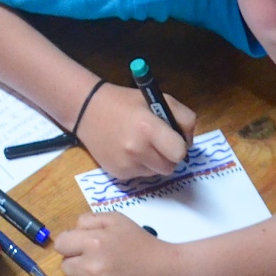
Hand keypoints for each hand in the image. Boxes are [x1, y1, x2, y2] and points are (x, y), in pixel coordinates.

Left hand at [54, 212, 190, 275]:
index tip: (83, 248)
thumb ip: (90, 220)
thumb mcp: (118, 220)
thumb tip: (72, 231)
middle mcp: (91, 268)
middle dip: (78, 262)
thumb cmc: (143, 245)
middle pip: (65, 265)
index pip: (61, 244)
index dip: (71, 244)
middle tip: (98, 262)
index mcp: (94, 242)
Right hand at [75, 84, 195, 180]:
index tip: (174, 139)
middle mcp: (137, 149)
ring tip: (140, 144)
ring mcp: (126, 165)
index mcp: (148, 128)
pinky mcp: (118, 175)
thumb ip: (182, 118)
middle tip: (160, 144)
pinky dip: (140, 166)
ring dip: (154, 162)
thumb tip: (189, 143)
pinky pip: (141, 176)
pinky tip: (127, 151)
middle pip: (170, 167)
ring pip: (156, 173)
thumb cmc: (125, 102)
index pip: (179, 152)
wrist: (87, 111)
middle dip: (169, 157)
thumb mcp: (157, 99)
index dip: (180, 146)